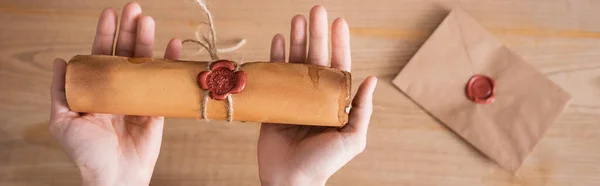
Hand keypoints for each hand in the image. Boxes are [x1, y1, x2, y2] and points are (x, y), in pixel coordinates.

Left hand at [49, 2, 181, 185]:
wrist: (113, 177)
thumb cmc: (86, 153)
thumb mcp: (62, 122)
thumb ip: (61, 91)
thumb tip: (60, 61)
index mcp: (97, 90)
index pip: (100, 55)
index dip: (105, 35)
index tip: (110, 14)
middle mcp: (118, 89)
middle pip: (124, 53)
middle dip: (129, 30)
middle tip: (134, 8)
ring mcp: (138, 97)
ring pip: (144, 63)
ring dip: (147, 41)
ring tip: (148, 21)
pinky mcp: (156, 108)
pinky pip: (163, 82)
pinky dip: (169, 63)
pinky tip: (171, 46)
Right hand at [257, 5, 377, 185]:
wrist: (291, 179)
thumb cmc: (324, 162)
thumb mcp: (352, 138)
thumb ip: (362, 110)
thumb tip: (371, 79)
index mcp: (334, 101)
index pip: (338, 66)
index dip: (338, 44)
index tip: (339, 22)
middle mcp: (315, 95)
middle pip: (316, 58)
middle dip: (317, 34)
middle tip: (316, 10)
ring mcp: (294, 98)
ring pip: (296, 63)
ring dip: (297, 40)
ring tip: (297, 19)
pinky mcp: (274, 104)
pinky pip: (275, 76)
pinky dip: (276, 58)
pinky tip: (279, 40)